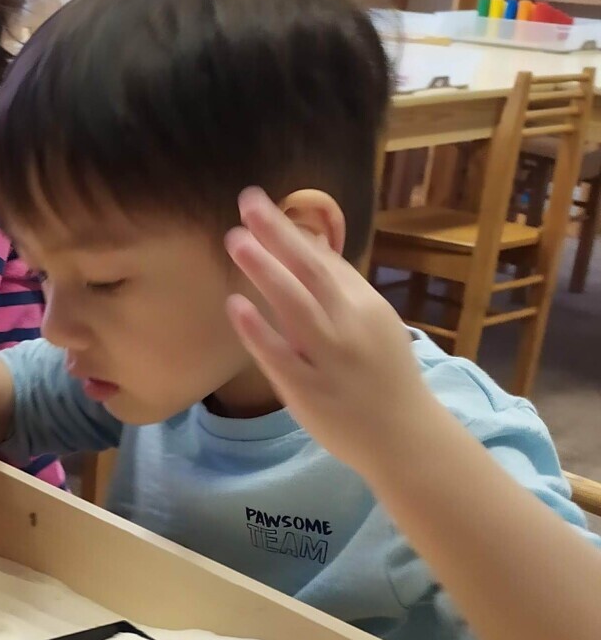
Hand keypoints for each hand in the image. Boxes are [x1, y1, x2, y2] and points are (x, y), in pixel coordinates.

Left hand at [224, 187, 433, 477]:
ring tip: (234, 240)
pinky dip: (257, 329)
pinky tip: (233, 305)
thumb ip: (342, 290)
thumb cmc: (384, 377)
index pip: (325, 261)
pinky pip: (279, 355)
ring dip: (264, 269)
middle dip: (277, 233)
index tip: (262, 205)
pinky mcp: (308, 390)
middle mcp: (350, 325)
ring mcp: (329, 358)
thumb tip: (309, 247)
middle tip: (247, 202)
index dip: (291, 231)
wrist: (404, 438)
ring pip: (294, 305)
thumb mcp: (375, 325)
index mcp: (367, 305)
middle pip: (310, 271)